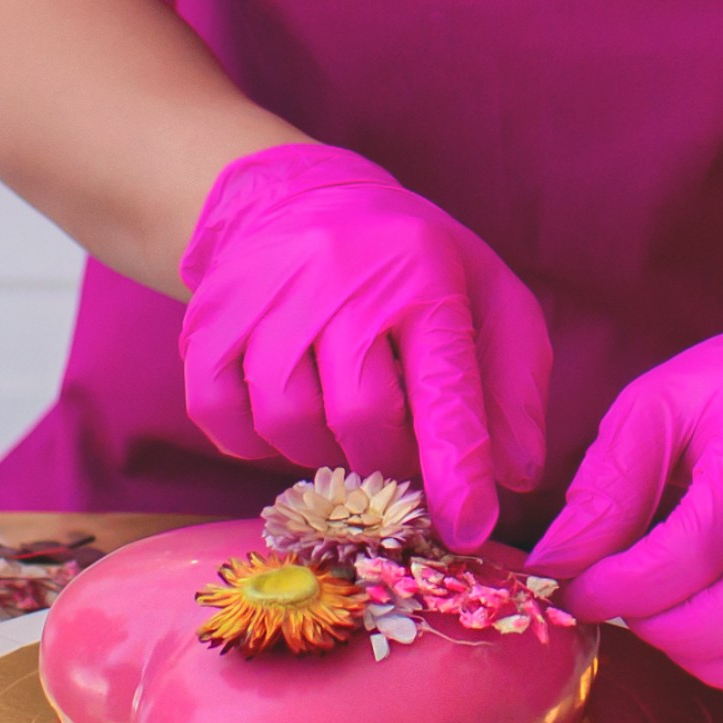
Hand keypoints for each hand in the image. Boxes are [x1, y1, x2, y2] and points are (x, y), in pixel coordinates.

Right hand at [177, 142, 551, 548]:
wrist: (294, 194)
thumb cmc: (406, 260)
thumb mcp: (486, 293)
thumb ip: (513, 382)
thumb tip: (514, 473)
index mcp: (420, 273)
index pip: (443, 388)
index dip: (457, 469)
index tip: (467, 528)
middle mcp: (338, 277)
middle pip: (359, 417)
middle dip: (387, 460)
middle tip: (395, 451)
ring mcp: (264, 294)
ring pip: (285, 422)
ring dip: (319, 450)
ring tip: (337, 422)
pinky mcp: (208, 317)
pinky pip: (219, 415)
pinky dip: (251, 439)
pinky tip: (284, 412)